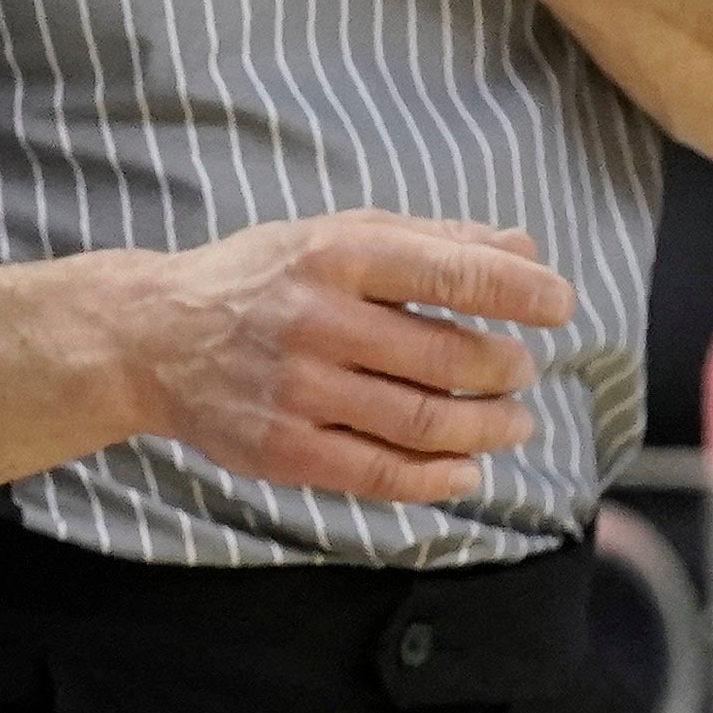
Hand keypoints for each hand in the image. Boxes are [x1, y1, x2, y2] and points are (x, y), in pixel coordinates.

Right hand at [112, 209, 571, 504]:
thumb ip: (432, 240)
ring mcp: (300, 391)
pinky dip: (440, 478)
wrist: (153, 338)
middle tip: (520, 368)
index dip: (522, 290)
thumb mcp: (335, 234)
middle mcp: (318, 320)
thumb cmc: (260, 279)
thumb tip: (526, 248)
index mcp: (335, 253)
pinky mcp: (285, 449)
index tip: (560, 304)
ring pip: (427, 421)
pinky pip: (384, 474)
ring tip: (512, 421)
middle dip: (507, 366)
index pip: (453, 271)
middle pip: (450, 356)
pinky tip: (467, 469)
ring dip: (489, 426)